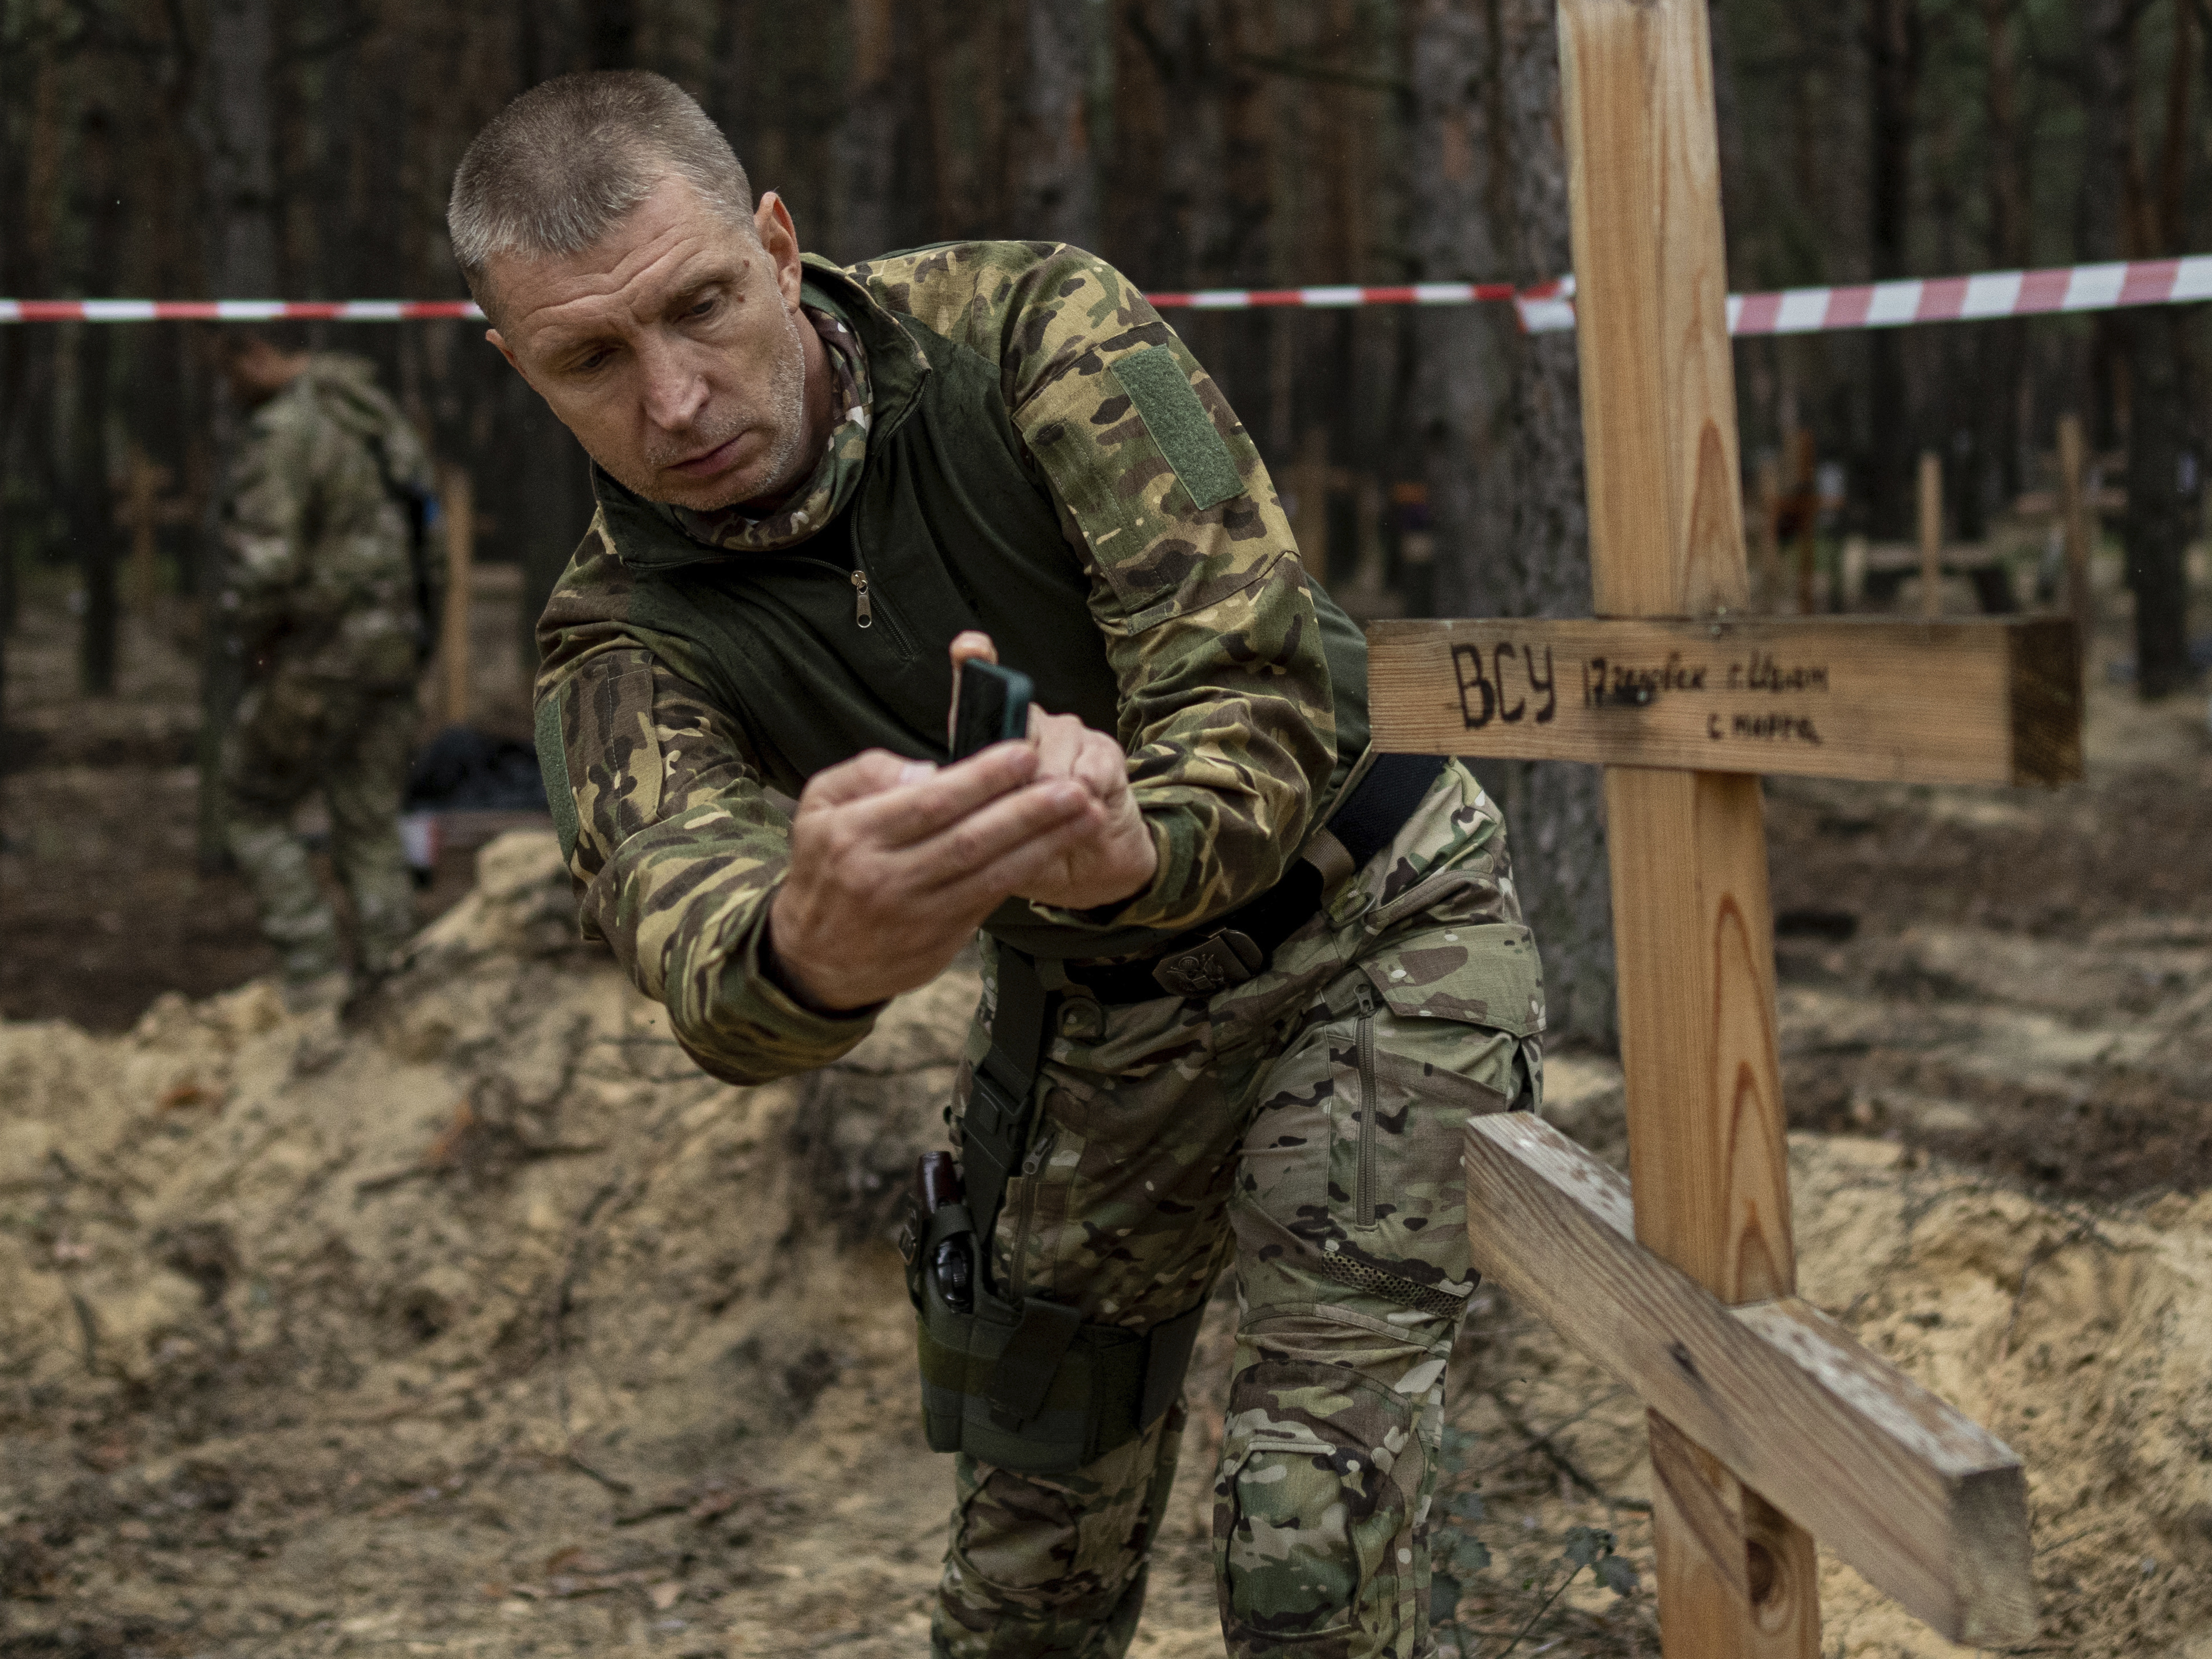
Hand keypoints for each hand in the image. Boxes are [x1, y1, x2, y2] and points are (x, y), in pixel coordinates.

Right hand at [766, 743, 1105, 1011]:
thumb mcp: (819, 807)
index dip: (983, 778)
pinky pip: (989, 900)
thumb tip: (929, 769)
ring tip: (1086, 814)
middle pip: (969, 840)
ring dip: (1044, 843)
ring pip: (990, 874)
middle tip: (1074, 787)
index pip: (931, 803)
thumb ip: (868, 772)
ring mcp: (915, 915)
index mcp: (855, 836)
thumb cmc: (825, 868)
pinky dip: (1026, 872)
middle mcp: (886, 878)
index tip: (1025, 753)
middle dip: (1028, 811)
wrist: (812, 958)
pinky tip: (1057, 848)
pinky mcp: (939, 941)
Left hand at [949, 631, 1157, 911]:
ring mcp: (1070, 736)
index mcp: (994, 742)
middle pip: (1020, 722)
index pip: (977, 692)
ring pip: (1053, 749)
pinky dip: (1084, 795)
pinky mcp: (1104, 752)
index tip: (970, 648)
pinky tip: (1086, 812)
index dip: (974, 664)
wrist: (1091, 868)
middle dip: (1018, 767)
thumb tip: (937, 787)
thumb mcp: (986, 836)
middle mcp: (1031, 727)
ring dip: (1052, 791)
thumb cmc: (1030, 848)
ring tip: (1055, 816)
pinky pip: (1089, 766)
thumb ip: (964, 809)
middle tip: (1020, 801)